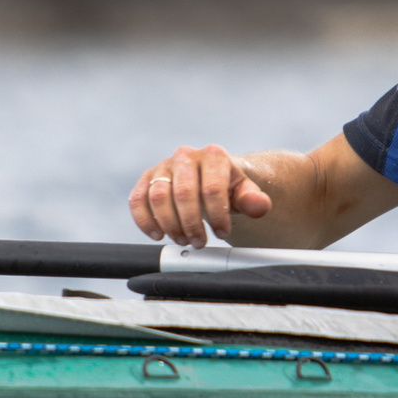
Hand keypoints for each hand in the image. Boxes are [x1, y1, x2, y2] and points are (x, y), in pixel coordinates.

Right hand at [129, 144, 270, 245]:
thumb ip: (254, 199)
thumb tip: (259, 206)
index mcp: (214, 156)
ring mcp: (164, 166)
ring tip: (183, 240)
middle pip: (183, 193)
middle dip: (191, 223)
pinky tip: (158, 235)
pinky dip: (144, 220)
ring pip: (158, 196)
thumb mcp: (246, 192)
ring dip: (169, 224)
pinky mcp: (147, 178)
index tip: (222, 233)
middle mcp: (186, 156)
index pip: (213, 188)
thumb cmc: (229, 186)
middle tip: (200, 242)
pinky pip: (138, 199)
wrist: (211, 178)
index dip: (217, 215)